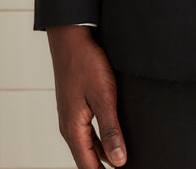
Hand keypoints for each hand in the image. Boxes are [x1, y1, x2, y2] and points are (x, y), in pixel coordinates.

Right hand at [47, 25, 126, 168]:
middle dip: (106, 164)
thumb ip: (111, 130)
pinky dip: (102, 136)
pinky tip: (115, 133)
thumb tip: (118, 160)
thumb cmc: (86, 64)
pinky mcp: (76, 105)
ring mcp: (72, 115)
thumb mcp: (103, 97)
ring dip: (104, 151)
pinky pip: (89, 129)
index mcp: (73, 130)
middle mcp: (69, 126)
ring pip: (90, 143)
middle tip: (125, 165)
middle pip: (89, 157)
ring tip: (123, 154)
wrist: (71, 39)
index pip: (89, 166)